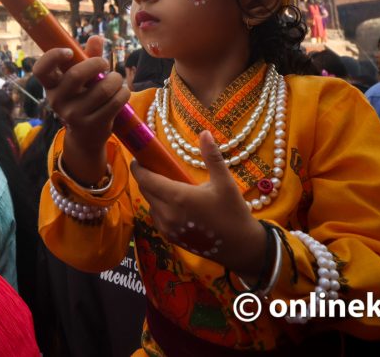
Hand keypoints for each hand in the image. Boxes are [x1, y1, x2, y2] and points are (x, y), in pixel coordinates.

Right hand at [34, 36, 128, 183]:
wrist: (85, 137)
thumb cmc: (82, 99)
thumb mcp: (81, 79)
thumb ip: (88, 57)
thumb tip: (96, 38)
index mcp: (51, 86)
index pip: (40, 69)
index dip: (53, 57)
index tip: (70, 52)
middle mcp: (58, 101)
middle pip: (77, 74)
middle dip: (97, 63)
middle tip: (105, 64)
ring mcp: (74, 115)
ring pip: (102, 88)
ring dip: (116, 79)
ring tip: (117, 80)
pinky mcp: (92, 125)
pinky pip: (114, 102)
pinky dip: (123, 93)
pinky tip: (122, 92)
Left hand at [131, 130, 267, 276]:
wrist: (241, 247)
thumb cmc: (233, 212)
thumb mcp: (224, 182)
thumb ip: (211, 156)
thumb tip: (204, 133)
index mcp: (178, 197)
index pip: (146, 180)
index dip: (139, 168)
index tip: (140, 157)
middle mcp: (167, 213)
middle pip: (145, 191)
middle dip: (146, 178)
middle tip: (156, 167)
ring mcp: (167, 228)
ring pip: (150, 204)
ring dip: (154, 193)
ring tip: (168, 184)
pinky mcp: (170, 238)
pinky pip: (157, 217)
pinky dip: (159, 207)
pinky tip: (174, 203)